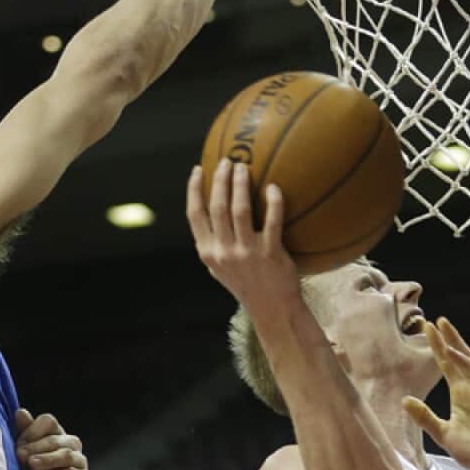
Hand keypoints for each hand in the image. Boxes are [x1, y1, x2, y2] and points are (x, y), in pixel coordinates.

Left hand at [15, 409, 88, 469]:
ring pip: (67, 453)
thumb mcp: (19, 457)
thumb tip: (21, 412)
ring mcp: (79, 462)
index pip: (48, 421)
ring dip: (47, 459)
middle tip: (19, 456)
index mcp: (55, 434)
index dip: (32, 430)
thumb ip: (22, 435)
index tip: (16, 445)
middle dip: (36, 446)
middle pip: (57, 437)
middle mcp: (70, 444)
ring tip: (30, 465)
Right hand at [187, 160, 298, 310]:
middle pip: (217, 208)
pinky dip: (273, 202)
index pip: (195, 215)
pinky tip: (274, 187)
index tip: (198, 169)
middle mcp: (223, 252)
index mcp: (208, 252)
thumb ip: (213, 244)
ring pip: (239, 211)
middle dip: (219, 180)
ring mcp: (246, 253)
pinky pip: (271, 221)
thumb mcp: (221, 268)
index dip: (194, 190)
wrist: (272, 308)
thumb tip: (209, 214)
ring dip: (240, 185)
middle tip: (227, 161)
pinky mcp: (270, 254)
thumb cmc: (247, 284)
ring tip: (244, 167)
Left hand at [403, 318, 469, 469]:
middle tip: (436, 321)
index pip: (447, 364)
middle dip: (449, 339)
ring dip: (460, 350)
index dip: (438, 347)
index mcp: (460, 393)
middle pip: (460, 358)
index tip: (426, 328)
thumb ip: (424, 418)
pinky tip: (461, 359)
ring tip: (446, 335)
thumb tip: (404, 400)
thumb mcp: (442, 434)